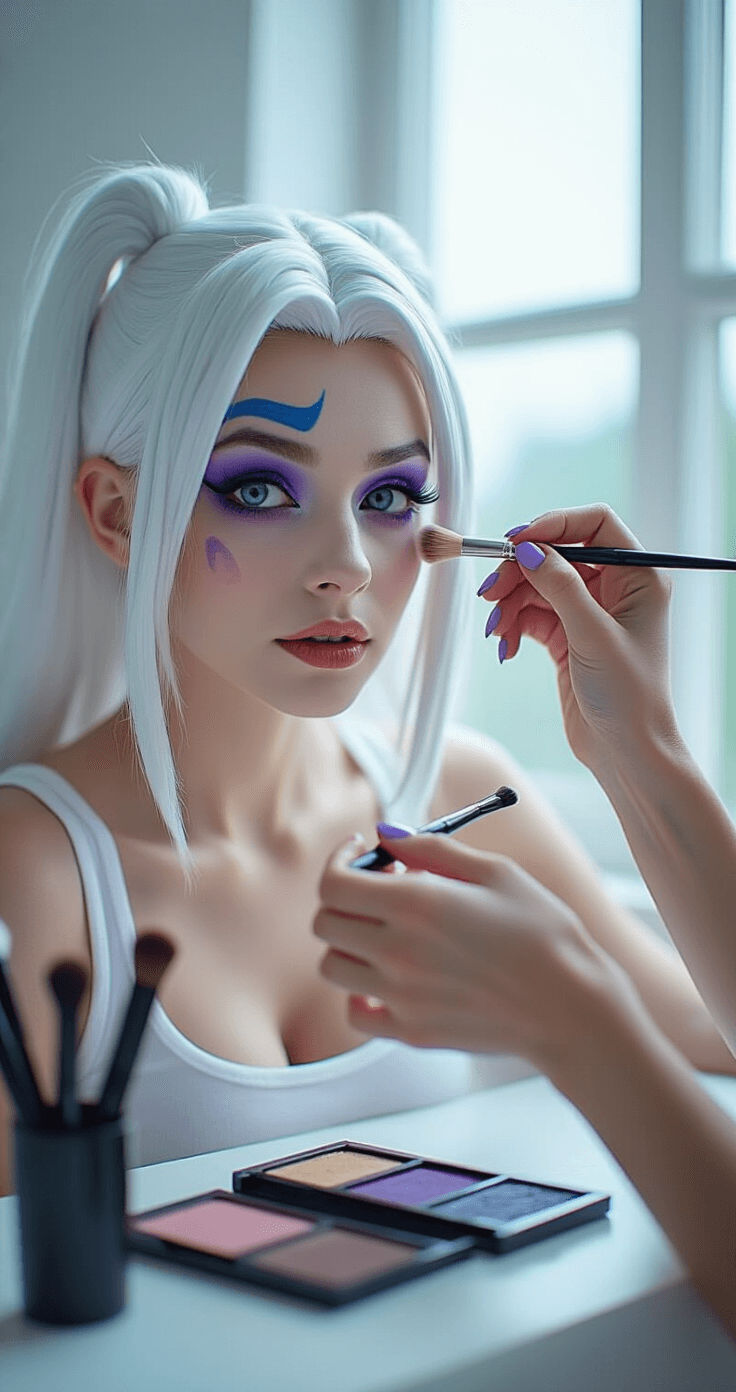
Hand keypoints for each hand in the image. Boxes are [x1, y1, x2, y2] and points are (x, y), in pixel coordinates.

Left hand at [315, 830, 629, 1066]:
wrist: (572, 1008)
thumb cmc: (543, 933)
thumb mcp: (496, 872)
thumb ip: (431, 848)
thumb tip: (384, 834)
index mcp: (417, 904)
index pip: (333, 883)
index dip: (339, 861)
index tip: (360, 852)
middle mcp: (398, 951)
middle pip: (325, 922)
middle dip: (345, 898)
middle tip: (382, 890)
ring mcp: (400, 997)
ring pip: (333, 966)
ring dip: (351, 943)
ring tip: (390, 932)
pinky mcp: (410, 1032)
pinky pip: (355, 1012)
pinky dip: (360, 994)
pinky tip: (389, 977)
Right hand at [478, 504, 679, 772]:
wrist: (626, 752)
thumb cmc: (630, 698)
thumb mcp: (592, 635)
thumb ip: (560, 586)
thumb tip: (530, 549)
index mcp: (638, 578)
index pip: (595, 525)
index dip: (554, 525)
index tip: (517, 541)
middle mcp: (615, 589)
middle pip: (557, 556)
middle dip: (520, 572)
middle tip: (490, 592)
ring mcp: (589, 613)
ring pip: (538, 586)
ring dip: (510, 604)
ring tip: (496, 630)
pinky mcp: (568, 637)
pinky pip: (532, 616)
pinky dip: (514, 627)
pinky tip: (506, 649)